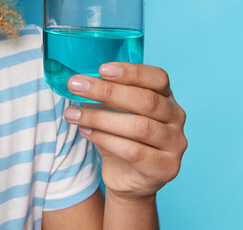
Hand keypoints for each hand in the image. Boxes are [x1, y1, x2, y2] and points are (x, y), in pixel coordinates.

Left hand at [62, 62, 186, 201]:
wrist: (127, 178)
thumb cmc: (119, 136)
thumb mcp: (113, 111)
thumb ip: (105, 95)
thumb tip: (76, 80)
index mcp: (166, 97)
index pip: (157, 78)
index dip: (131, 72)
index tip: (101, 69)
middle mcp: (176, 117)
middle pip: (146, 101)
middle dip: (106, 92)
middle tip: (75, 86)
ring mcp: (175, 143)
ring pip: (138, 127)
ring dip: (99, 118)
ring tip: (72, 114)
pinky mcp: (166, 167)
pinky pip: (133, 151)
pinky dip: (105, 139)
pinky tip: (85, 132)